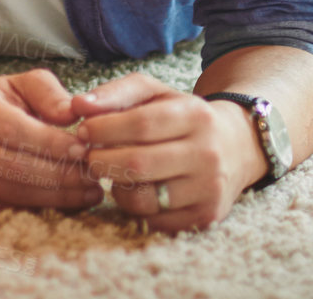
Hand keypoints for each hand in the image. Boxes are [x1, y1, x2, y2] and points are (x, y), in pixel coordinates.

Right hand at [0, 69, 98, 209]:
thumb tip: (73, 113)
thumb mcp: (24, 84)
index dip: (51, 143)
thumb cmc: (4, 100)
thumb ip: (50, 94)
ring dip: (57, 195)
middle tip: (94, 175)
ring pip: (15, 191)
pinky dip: (46, 204)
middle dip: (60, 174)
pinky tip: (73, 199)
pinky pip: (12, 204)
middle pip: (15, 166)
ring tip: (91, 190)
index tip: (83, 149)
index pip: (16, 130)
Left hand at [73, 74, 264, 232]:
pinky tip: (134, 189)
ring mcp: (208, 188)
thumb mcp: (156, 94)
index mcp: (195, 116)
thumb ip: (117, 93)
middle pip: (139, 164)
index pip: (142, 124)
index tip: (83, 130)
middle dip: (102, 161)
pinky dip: (135, 207)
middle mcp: (207, 153)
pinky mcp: (205, 216)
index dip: (105, 129)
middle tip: (87, 156)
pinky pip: (155, 220)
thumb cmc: (183, 117)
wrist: (235, 147)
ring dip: (116, 187)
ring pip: (145, 198)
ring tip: (110, 172)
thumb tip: (78, 105)